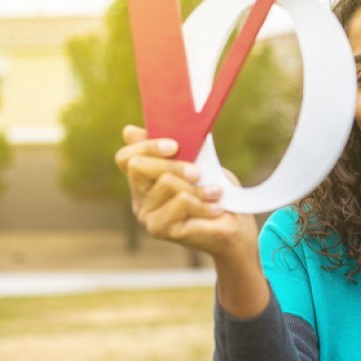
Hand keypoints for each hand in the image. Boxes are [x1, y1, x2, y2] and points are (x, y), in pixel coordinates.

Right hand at [114, 125, 257, 259]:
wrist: (234, 224)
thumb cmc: (214, 190)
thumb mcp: (196, 162)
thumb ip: (171, 147)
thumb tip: (129, 130)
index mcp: (144, 178)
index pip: (125, 157)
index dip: (147, 146)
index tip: (175, 146)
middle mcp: (139, 197)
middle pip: (138, 166)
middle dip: (174, 165)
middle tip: (198, 173)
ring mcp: (146, 215)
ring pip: (166, 183)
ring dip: (197, 187)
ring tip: (214, 194)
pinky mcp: (159, 229)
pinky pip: (181, 202)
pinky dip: (203, 202)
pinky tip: (215, 208)